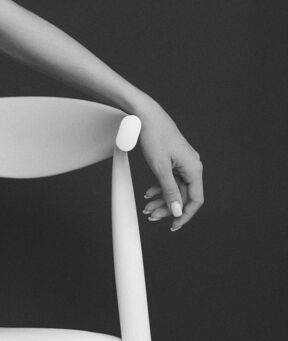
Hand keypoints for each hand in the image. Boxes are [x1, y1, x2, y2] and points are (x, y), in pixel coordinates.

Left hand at [136, 103, 203, 232]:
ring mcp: (183, 162)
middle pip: (184, 195)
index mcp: (194, 168)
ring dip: (162, 199)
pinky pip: (170, 179)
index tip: (173, 225)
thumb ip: (170, 191)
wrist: (144, 115)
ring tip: (147, 208)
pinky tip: (149, 194)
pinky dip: (160, 188)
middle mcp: (192, 166)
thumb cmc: (153, 137)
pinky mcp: (174, 159)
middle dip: (168, 208)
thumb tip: (177, 211)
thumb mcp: (160, 168)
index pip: (195, 199)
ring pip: (175, 188)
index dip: (185, 214)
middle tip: (151, 217)